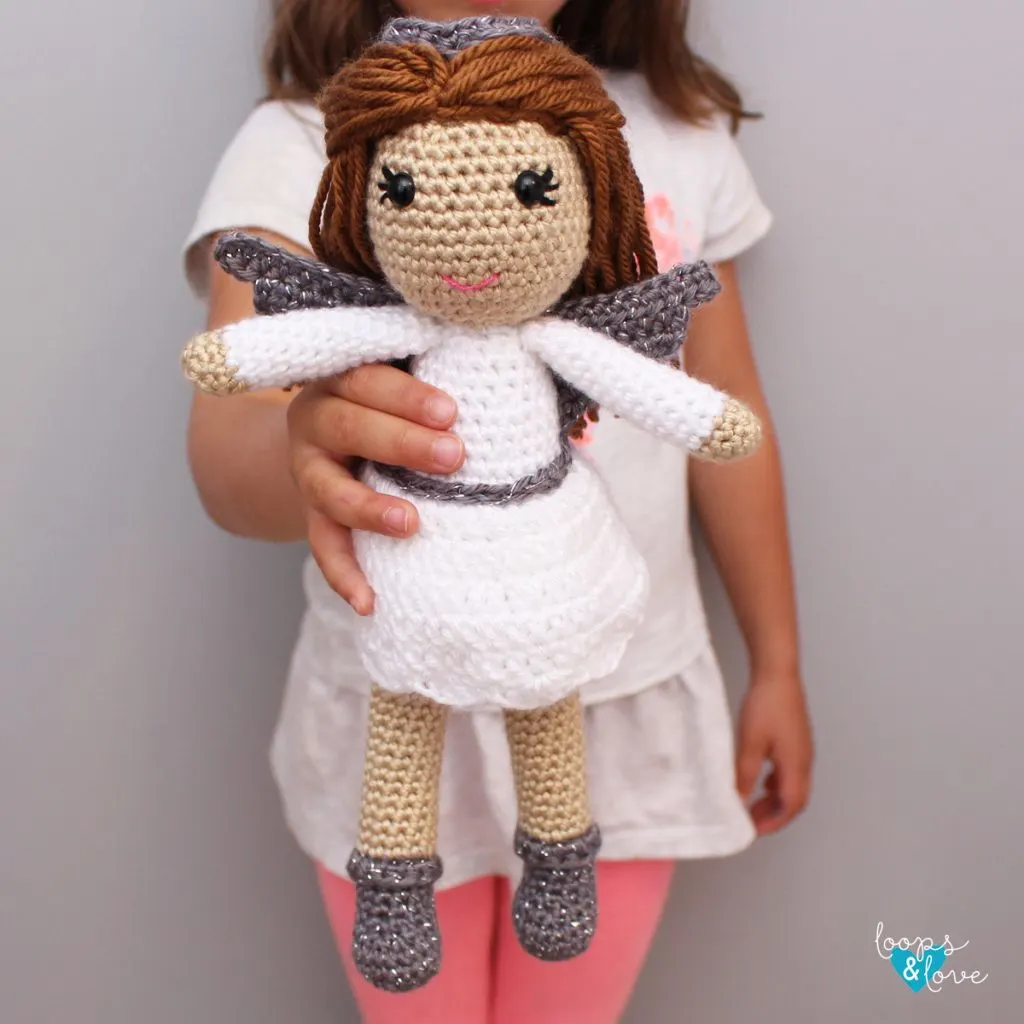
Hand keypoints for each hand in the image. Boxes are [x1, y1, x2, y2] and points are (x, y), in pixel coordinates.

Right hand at [286, 363, 463, 615]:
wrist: (332, 440)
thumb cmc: (395, 407)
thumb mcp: (410, 381)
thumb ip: (451, 382)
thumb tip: (534, 411)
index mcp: (342, 380)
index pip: (368, 380)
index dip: (407, 397)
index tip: (451, 411)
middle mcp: (316, 422)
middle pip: (348, 427)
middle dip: (401, 442)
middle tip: (454, 456)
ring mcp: (309, 472)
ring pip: (329, 490)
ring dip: (369, 509)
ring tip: (410, 523)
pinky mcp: (312, 516)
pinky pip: (324, 547)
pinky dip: (344, 575)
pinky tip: (369, 603)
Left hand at [735, 669, 813, 835]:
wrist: (778, 674)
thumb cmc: (766, 704)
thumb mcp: (750, 743)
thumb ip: (744, 775)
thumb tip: (739, 800)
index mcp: (796, 765)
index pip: (790, 805)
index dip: (773, 822)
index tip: (753, 830)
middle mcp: (805, 761)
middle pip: (795, 800)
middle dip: (774, 815)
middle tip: (751, 822)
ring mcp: (803, 750)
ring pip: (793, 786)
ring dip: (774, 800)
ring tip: (751, 804)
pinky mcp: (797, 741)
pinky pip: (790, 772)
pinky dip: (776, 784)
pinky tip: (760, 780)